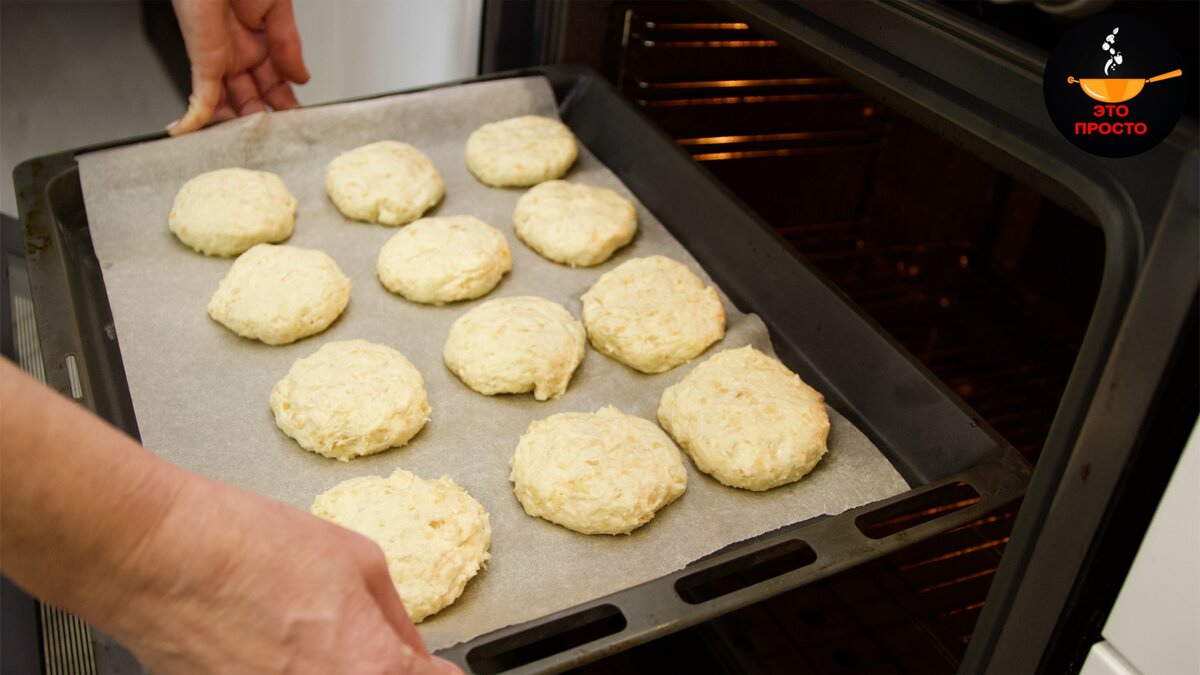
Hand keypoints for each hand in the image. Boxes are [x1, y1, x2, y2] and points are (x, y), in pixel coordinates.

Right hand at [108, 478, 459, 673]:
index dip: (433, 673)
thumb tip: (415, 652)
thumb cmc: (246, 550)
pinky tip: (270, 649)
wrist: (156, 560)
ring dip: (333, 671)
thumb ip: (396, 619)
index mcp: (374, 670)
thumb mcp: (358, 559)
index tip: (427, 666)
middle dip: (382, 671)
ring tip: (303, 640)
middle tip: (358, 644)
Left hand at [168, 0, 309, 134]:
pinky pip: (200, 98)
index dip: (286, 107)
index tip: (298, 126)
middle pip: (253, 100)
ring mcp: (219, 61)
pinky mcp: (202, 63)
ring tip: (248, 147)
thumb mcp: (278, 9)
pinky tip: (192, 133)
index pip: (276, 85)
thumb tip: (302, 78)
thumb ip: (289, 45)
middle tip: (277, 144)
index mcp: (260, 41)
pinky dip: (196, 119)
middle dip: (264, 123)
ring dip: (236, 127)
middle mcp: (239, 54)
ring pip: (228, 106)